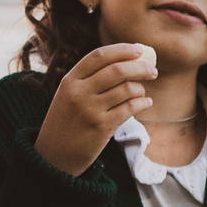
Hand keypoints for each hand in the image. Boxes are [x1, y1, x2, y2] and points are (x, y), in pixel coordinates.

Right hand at [34, 43, 154, 176]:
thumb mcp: (67, 95)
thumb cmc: (66, 122)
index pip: (99, 56)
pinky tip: (145, 102)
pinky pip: (130, 108)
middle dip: (140, 67)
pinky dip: (142, 103)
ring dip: (140, 88)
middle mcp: (79, 92)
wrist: (53, 156)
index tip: (139, 50)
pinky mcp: (102, 127)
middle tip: (152, 70)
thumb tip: (126, 61)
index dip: (122, 50)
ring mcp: (91, 110)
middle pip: (117, 70)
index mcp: (70, 80)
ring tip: (142, 91)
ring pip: (126, 89)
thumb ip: (89, 79)